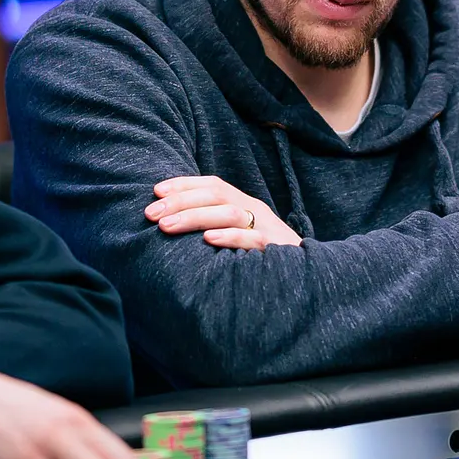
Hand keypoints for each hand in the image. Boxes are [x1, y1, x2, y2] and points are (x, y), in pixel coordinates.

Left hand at [147, 176, 301, 250]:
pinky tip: (208, 240)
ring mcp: (266, 229)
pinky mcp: (274, 250)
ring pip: (230, 213)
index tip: (155, 191)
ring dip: (195, 217)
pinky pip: (252, 239)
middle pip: (217, 195)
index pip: (214, 184)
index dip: (184, 184)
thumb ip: (215, 223)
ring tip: (167, 226)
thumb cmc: (263, 256)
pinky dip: (230, 237)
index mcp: (245, 204)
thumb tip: (172, 220)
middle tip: (151, 213)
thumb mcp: (240, 233)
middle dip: (181, 201)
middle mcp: (255, 211)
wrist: (308, 274)